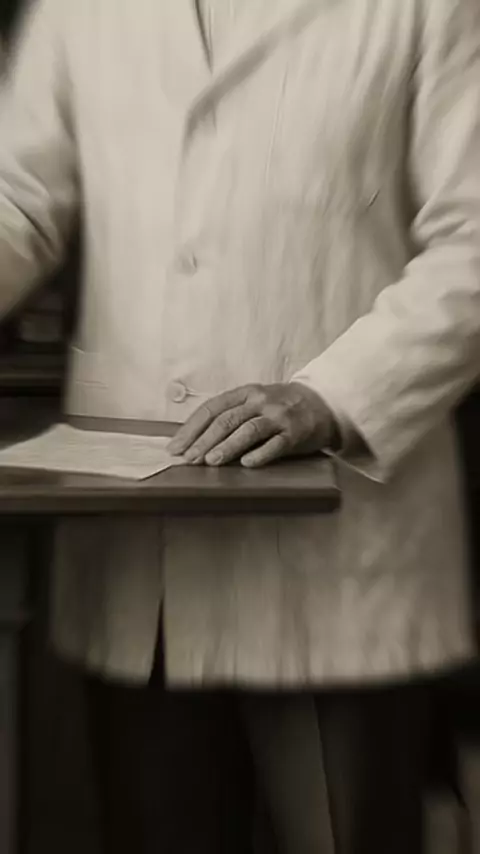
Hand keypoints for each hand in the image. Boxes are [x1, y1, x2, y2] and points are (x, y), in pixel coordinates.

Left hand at [167, 382, 335, 467]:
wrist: (321, 404)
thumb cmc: (279, 407)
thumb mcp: (253, 403)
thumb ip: (229, 416)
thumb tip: (193, 441)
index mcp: (244, 393)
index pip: (211, 409)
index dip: (190, 429)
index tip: (175, 447)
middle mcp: (259, 401)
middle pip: (226, 420)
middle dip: (203, 441)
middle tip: (188, 459)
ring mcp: (278, 415)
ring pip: (248, 430)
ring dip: (227, 446)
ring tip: (210, 461)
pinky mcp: (295, 432)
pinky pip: (276, 443)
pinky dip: (261, 454)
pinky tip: (247, 464)